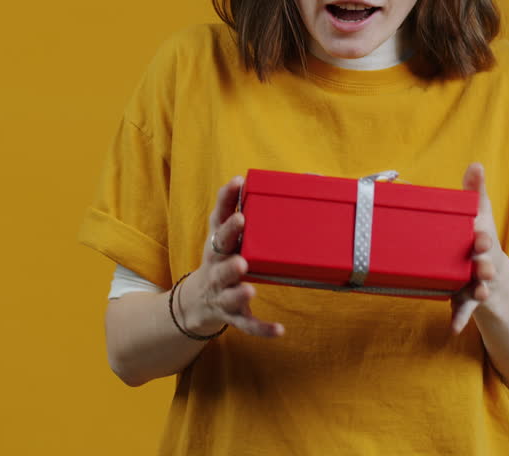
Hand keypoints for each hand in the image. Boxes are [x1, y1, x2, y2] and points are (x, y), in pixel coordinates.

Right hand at [178, 176, 284, 337]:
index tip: (237, 182)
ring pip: (228, 291)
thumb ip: (254, 210)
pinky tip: (279, 330)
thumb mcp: (230, 236)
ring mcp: (222, 291)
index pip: (218, 216)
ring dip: (238, 289)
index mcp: (219, 243)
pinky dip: (261, 328)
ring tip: (248, 287)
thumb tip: (309, 178)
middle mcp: (217, 265)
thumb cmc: (225, 259)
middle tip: (241, 228)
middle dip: (229, 238)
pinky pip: (247, 323)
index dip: (225, 199)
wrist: (198, 302)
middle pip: (219, 251)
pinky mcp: (232, 315)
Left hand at [451, 162, 501, 333]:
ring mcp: (476, 284)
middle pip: (485, 266)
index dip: (483, 239)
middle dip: (484, 267)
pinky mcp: (466, 299)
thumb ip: (476, 192)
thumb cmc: (478, 238)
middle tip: (483, 268)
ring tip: (477, 294)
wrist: (488, 272)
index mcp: (483, 244)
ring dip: (477, 292)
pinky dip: (459, 319)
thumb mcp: (480, 215)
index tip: (481, 238)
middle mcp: (483, 265)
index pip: (484, 240)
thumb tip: (476, 164)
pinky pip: (462, 310)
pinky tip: (453, 329)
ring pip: (478, 289)